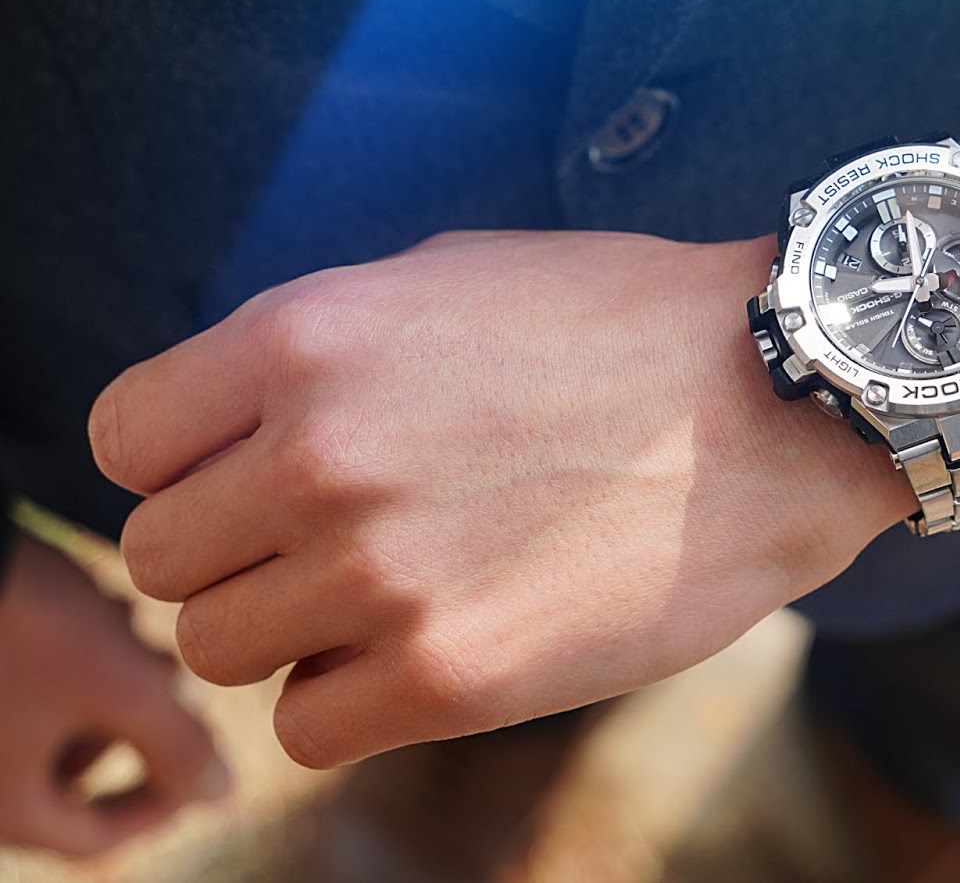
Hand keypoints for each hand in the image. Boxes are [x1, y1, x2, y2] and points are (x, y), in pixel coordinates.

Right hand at [0, 533, 227, 855]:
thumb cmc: (24, 623)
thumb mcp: (118, 687)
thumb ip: (176, 745)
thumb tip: (219, 793)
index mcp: (3, 808)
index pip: (94, 836)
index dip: (161, 802)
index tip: (205, 757)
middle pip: (72, 772)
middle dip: (132, 717)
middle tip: (163, 667)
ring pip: (51, 720)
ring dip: (104, 676)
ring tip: (128, 622)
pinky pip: (21, 684)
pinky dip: (65, 654)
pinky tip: (93, 602)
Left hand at [90, 231, 915, 768]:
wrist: (787, 404)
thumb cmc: (628, 326)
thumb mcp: (451, 277)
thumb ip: (319, 349)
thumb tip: (237, 425)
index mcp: (305, 336)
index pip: (127, 441)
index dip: (188, 465)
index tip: (252, 478)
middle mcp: (320, 455)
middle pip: (163, 558)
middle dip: (240, 553)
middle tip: (336, 544)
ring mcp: (380, 572)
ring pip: (224, 648)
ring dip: (293, 631)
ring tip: (394, 594)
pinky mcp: (450, 676)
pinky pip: (308, 728)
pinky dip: (351, 699)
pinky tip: (432, 648)